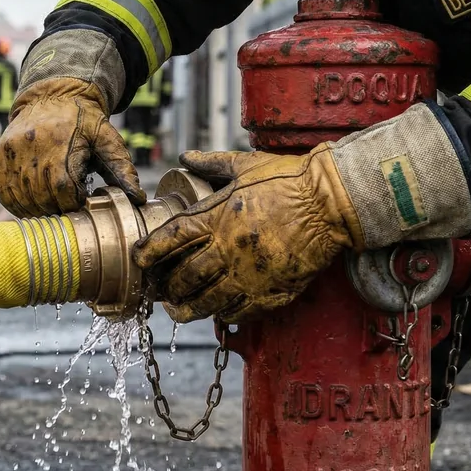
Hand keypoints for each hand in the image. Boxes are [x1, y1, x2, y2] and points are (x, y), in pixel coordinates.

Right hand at [0, 77, 144, 217]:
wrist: (52, 94)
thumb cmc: (83, 119)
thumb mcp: (106, 138)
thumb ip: (121, 168)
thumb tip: (136, 198)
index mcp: (60, 145)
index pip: (64, 191)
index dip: (73, 203)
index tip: (81, 201)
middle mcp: (31, 149)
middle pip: (42, 198)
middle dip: (57, 208)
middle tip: (67, 205)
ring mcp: (11, 153)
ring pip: (21, 199)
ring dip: (37, 209)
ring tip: (50, 204)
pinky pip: (3, 191)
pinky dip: (16, 202)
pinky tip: (31, 201)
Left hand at [131, 146, 364, 322]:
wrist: (331, 202)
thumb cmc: (288, 180)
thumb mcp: (245, 165)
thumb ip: (212, 164)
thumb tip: (186, 156)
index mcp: (217, 217)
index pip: (171, 239)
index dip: (150, 252)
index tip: (139, 260)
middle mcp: (228, 249)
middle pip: (185, 277)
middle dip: (167, 288)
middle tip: (161, 292)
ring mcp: (249, 274)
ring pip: (208, 301)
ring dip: (189, 308)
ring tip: (180, 311)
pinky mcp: (272, 291)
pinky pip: (240, 311)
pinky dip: (225, 314)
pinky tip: (218, 313)